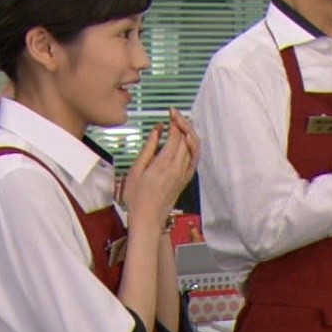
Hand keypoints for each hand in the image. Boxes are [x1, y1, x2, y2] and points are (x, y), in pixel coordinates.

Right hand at [121, 108, 198, 228]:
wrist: (147, 218)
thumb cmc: (137, 196)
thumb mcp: (136, 170)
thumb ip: (148, 148)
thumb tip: (157, 130)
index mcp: (165, 163)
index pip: (176, 136)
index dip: (175, 121)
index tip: (170, 112)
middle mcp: (178, 167)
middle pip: (187, 139)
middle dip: (183, 124)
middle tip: (174, 115)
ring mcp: (184, 174)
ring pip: (193, 148)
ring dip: (189, 133)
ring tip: (182, 123)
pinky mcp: (186, 179)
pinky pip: (195, 159)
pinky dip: (194, 146)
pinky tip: (189, 140)